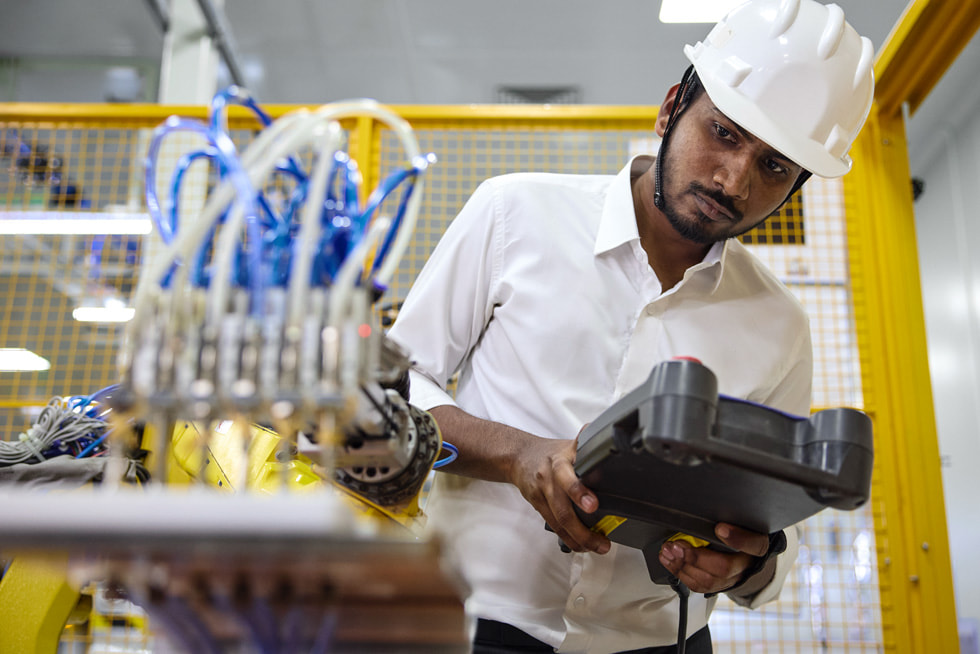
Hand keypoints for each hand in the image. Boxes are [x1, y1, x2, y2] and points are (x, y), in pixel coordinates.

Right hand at [509, 436, 610, 554]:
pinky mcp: (538, 505)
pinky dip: (568, 538)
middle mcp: (549, 479)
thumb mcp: (569, 445)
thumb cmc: (550, 452)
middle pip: (563, 508)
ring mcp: (542, 493)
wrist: (519, 457)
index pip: (567, 476)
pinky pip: (554, 525)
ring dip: (579, 538)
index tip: (593, 505)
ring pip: (559, 521)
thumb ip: (588, 444)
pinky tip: (581, 544)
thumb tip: (607, 434)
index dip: (579, 491)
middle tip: (601, 541)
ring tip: (597, 546)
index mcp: (559, 462)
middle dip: (582, 528)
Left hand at [657, 523, 770, 593]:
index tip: (720, 528)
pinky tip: (669, 562)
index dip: (737, 538)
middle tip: (676, 545)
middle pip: (724, 568)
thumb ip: (730, 517)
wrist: (747, 555)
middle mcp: (747, 565)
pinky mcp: (719, 586)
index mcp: (757, 544)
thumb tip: (707, 505)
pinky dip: (681, 573)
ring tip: (668, 552)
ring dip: (683, 566)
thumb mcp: (741, 521)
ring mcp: (733, 579)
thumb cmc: (741, 533)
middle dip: (696, 557)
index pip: (754, 544)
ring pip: (709, 580)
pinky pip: (699, 585)